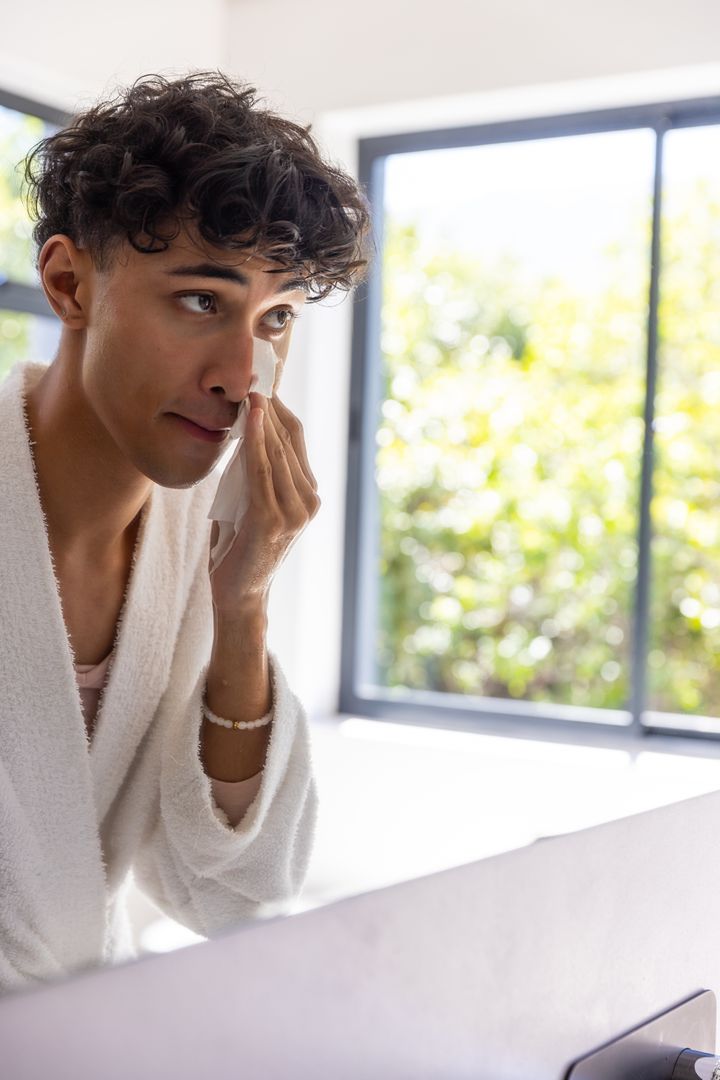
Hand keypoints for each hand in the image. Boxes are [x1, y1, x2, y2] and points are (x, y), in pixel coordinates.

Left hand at [208, 392, 319, 617]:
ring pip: (277, 451)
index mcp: (308, 495)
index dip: (279, 407)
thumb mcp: (249, 503)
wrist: (238, 596)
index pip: (296, 438)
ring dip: (262, 417)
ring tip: (249, 388)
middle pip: (290, 438)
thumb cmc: (238, 549)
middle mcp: (309, 500)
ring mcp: (295, 511)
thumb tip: (244, 432)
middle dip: (269, 405)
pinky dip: (256, 441)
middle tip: (252, 374)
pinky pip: (262, 470)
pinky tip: (249, 418)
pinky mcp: (273, 519)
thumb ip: (254, 474)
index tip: (260, 380)